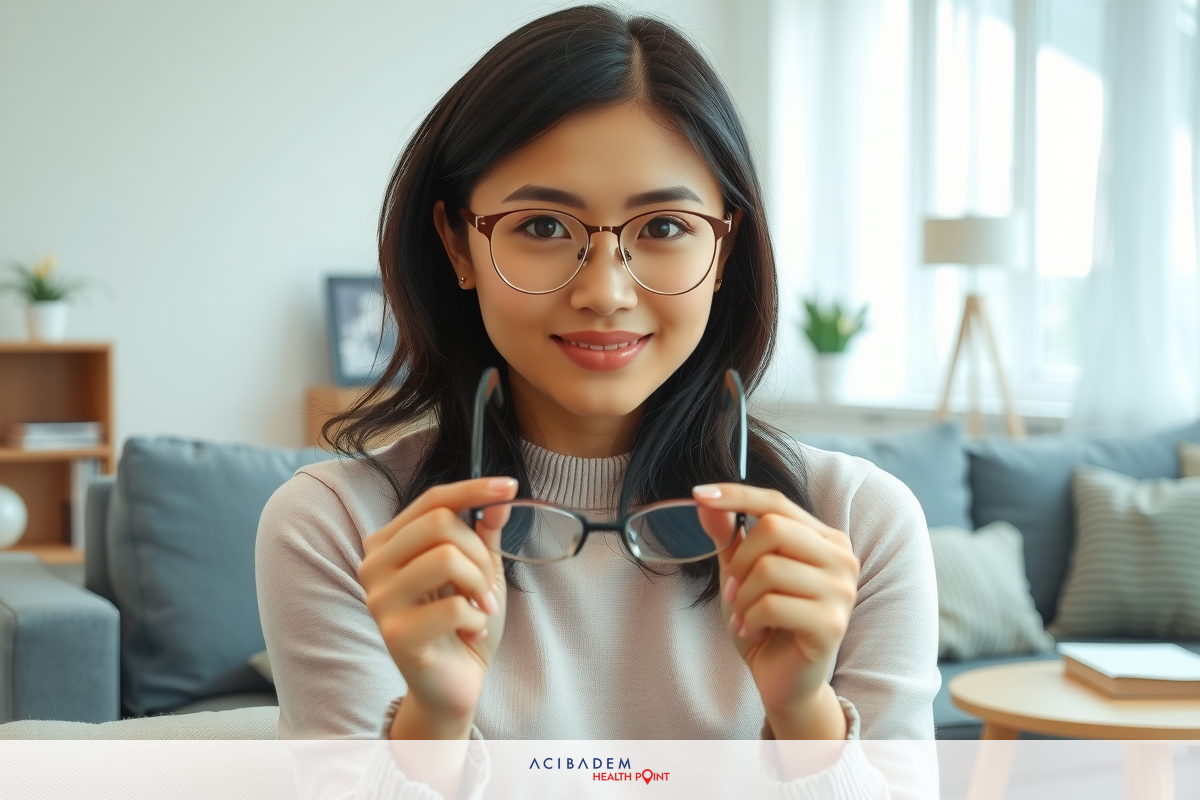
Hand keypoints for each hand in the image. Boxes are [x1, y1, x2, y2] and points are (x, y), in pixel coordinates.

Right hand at [358, 477, 516, 736]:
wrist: (454, 682)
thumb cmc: (462, 622)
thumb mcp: (479, 570)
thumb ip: (484, 533)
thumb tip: (500, 498)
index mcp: (388, 542)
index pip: (432, 500)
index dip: (473, 489)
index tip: (509, 486)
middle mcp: (373, 565)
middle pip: (441, 523)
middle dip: (479, 553)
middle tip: (485, 586)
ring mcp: (379, 600)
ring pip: (446, 558)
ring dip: (479, 585)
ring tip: (480, 607)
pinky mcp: (395, 634)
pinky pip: (453, 605)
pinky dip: (476, 618)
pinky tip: (470, 631)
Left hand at [692, 483, 859, 737]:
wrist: (784, 681)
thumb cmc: (766, 623)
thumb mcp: (740, 573)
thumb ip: (728, 536)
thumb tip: (705, 500)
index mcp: (825, 539)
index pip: (777, 503)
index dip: (736, 495)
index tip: (699, 495)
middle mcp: (842, 558)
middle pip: (773, 528)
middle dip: (739, 560)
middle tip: (733, 590)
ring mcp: (842, 590)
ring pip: (769, 568)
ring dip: (742, 596)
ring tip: (745, 615)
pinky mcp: (832, 623)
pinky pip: (772, 604)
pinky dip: (751, 618)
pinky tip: (754, 631)